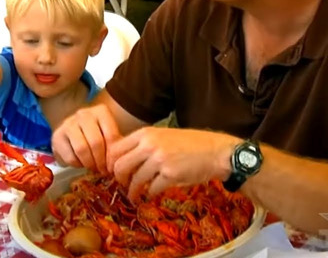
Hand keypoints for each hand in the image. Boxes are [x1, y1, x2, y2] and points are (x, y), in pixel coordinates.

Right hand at [52, 104, 121, 173]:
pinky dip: (78, 165)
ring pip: (81, 149)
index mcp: (101, 111)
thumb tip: (122, 162)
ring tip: (94, 168)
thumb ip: (117, 144)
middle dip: (101, 161)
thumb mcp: (110, 134)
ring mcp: (68, 124)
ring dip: (90, 164)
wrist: (76, 130)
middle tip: (104, 171)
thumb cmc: (98, 133)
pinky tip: (82, 163)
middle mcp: (84, 114)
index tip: (114, 166)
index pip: (111, 135)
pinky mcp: (57, 136)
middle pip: (96, 142)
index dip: (113, 155)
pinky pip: (70, 157)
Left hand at [109, 127, 241, 199]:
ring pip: (135, 180)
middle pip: (119, 165)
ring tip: (135, 196)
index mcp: (146, 133)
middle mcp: (150, 144)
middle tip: (122, 185)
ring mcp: (160, 160)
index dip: (111, 163)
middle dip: (118, 179)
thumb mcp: (165, 135)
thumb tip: (125, 159)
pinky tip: (151, 195)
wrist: (216, 152)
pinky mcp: (170, 175)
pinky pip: (151, 189)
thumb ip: (144, 144)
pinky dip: (149, 194)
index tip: (114, 171)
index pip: (115, 148)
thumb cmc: (192, 144)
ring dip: (133, 191)